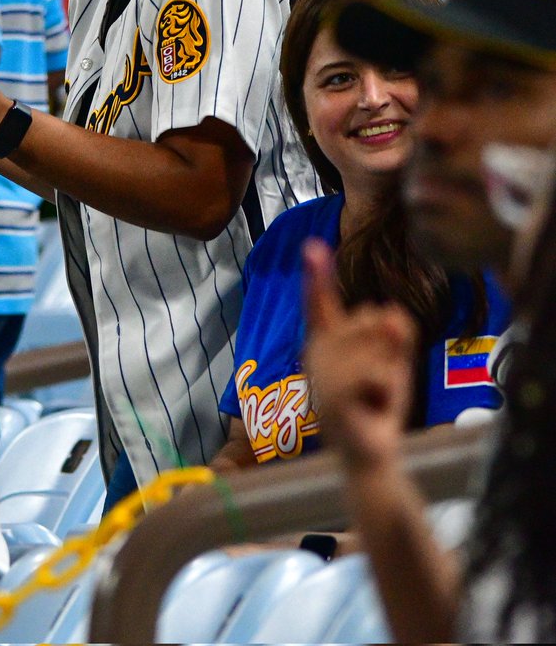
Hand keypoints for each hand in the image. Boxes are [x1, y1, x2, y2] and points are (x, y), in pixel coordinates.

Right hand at [303, 239, 417, 472]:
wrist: (371, 459)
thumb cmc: (378, 406)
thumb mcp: (392, 361)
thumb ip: (393, 332)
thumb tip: (390, 313)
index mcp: (325, 341)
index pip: (321, 303)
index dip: (316, 274)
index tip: (312, 245)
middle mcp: (317, 354)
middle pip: (369, 317)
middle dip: (389, 346)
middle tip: (381, 380)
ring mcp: (323, 376)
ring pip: (376, 344)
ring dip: (391, 371)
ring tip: (378, 395)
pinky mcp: (334, 398)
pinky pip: (375, 374)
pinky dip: (387, 391)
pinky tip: (375, 407)